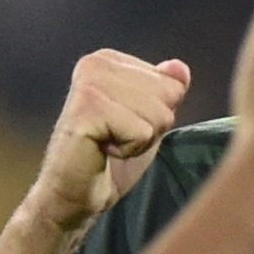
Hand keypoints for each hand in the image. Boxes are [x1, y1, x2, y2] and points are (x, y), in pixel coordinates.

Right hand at [26, 50, 191, 231]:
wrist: (73, 194)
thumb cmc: (110, 158)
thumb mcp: (148, 119)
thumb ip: (166, 90)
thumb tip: (180, 68)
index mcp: (108, 59)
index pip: (174, 82)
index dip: (158, 114)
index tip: (124, 125)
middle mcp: (96, 63)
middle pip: (169, 95)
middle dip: (152, 127)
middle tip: (116, 138)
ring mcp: (89, 84)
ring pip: (159, 114)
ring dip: (140, 140)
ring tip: (108, 144)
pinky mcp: (87, 109)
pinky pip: (142, 132)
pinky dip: (130, 150)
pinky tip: (102, 151)